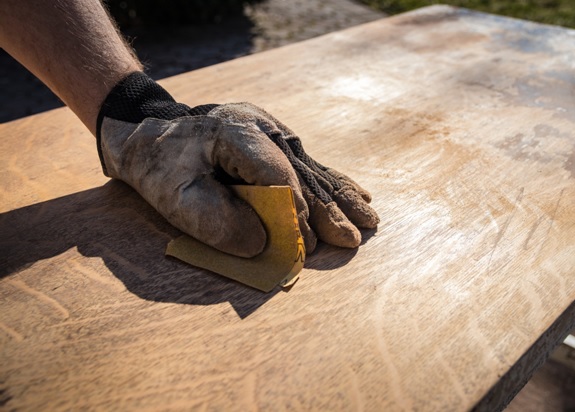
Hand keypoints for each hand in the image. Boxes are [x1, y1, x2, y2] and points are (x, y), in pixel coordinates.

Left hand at [97, 72, 378, 256]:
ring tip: (368, 221)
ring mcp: (272, 131)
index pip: (277, 176)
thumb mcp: (173, 195)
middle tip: (351, 240)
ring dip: (339, 198)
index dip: (294, 214)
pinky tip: (358, 194)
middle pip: (303, 173)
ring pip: (313, 169)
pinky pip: (309, 165)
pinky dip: (332, 184)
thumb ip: (215, 221)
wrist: (149, 130)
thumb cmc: (160, 164)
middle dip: (327, 210)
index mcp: (237, 132)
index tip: (305, 247)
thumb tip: (262, 244)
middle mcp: (263, 127)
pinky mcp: (274, 141)